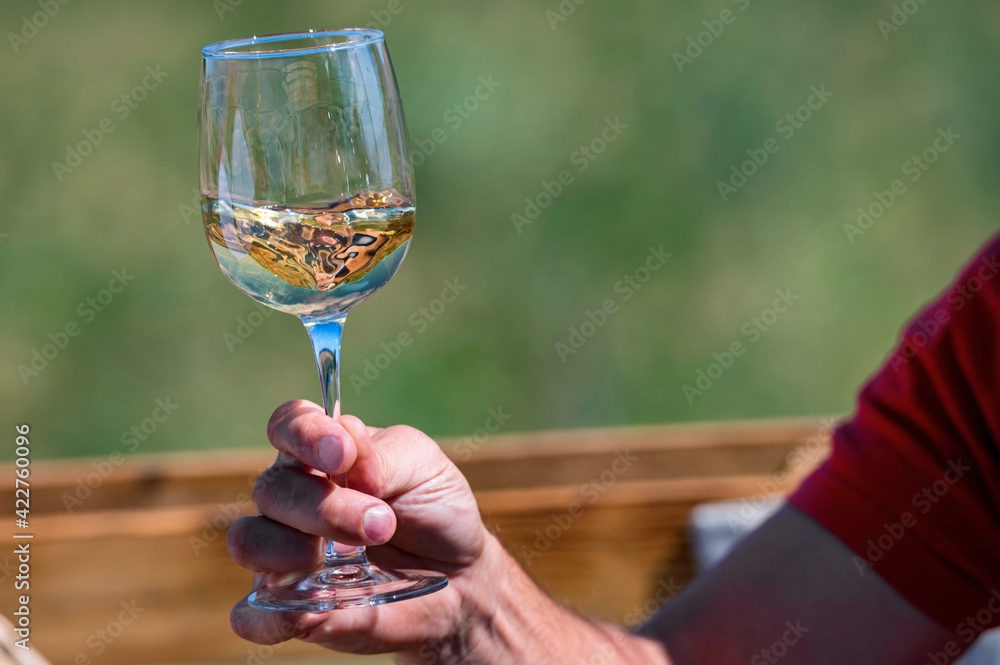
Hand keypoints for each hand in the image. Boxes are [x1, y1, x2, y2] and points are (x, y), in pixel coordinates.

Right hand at [227, 400, 495, 655]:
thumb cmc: (434, 509)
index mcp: (322, 452)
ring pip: (248, 541)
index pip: (288, 426)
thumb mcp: (423, 468)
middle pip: (271, 489)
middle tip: (380, 524)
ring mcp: (284, 554)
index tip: (340, 454)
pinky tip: (314, 610)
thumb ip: (382, 456)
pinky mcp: (289, 608)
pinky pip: (252, 616)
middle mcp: (294, 498)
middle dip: (324, 506)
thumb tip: (346, 451)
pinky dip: (272, 614)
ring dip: (291, 550)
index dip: (304, 433)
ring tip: (349, 561)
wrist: (459, 577)